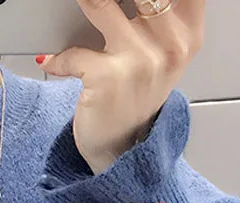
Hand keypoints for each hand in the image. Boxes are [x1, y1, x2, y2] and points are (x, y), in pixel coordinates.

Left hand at [36, 0, 205, 173]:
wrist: (122, 151)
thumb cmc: (135, 97)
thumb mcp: (162, 53)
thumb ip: (158, 13)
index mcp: (189, 33)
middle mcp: (172, 46)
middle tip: (93, 2)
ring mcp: (141, 63)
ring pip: (100, 5)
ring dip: (82, 4)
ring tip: (72, 7)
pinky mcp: (110, 80)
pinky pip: (74, 52)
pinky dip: (57, 58)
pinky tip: (51, 63)